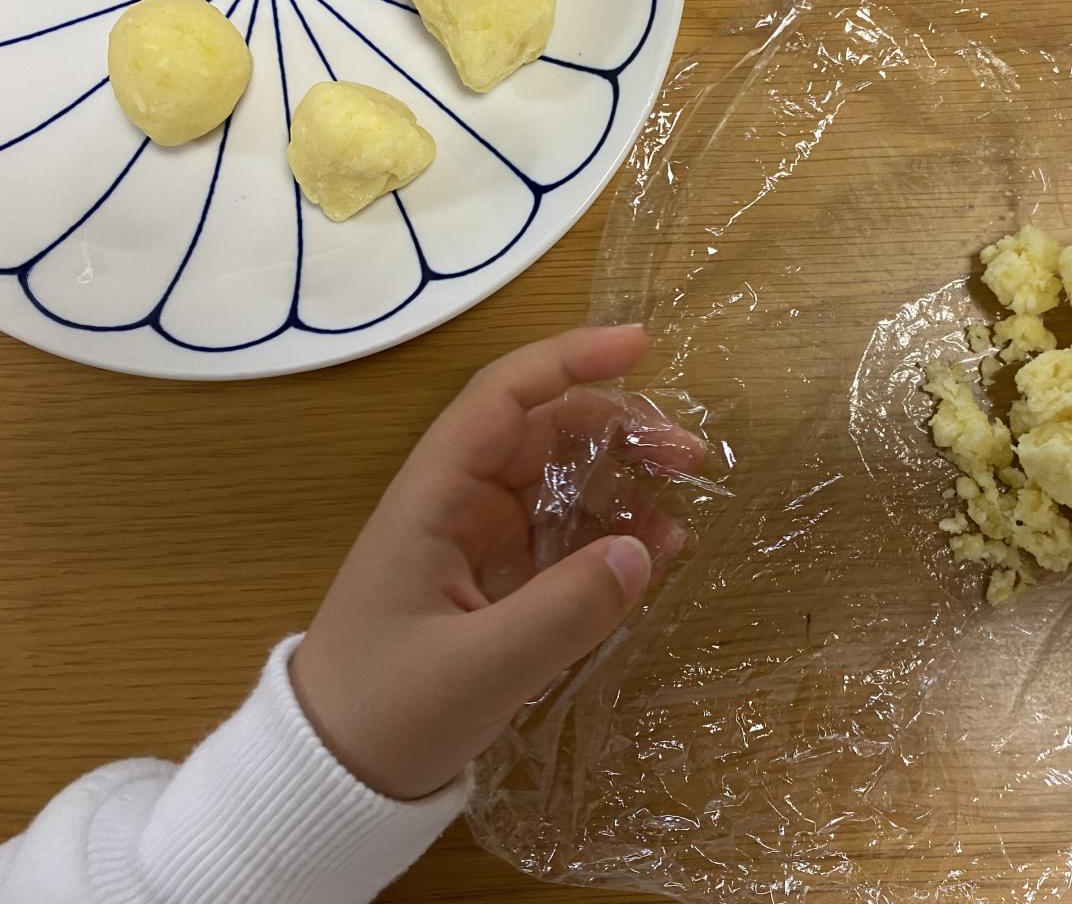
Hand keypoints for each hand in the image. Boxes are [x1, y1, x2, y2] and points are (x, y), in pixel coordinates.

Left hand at [291, 326, 700, 799]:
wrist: (329, 781)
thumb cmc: (385, 712)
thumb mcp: (478, 669)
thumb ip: (564, 610)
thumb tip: (645, 547)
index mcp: (433, 498)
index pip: (503, 398)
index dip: (569, 360)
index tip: (640, 345)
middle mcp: (458, 505)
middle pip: (547, 433)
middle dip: (619, 430)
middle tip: (688, 457)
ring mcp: (479, 544)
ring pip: (563, 484)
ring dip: (623, 489)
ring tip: (677, 526)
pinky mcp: (497, 585)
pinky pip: (564, 539)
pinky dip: (610, 539)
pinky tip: (652, 559)